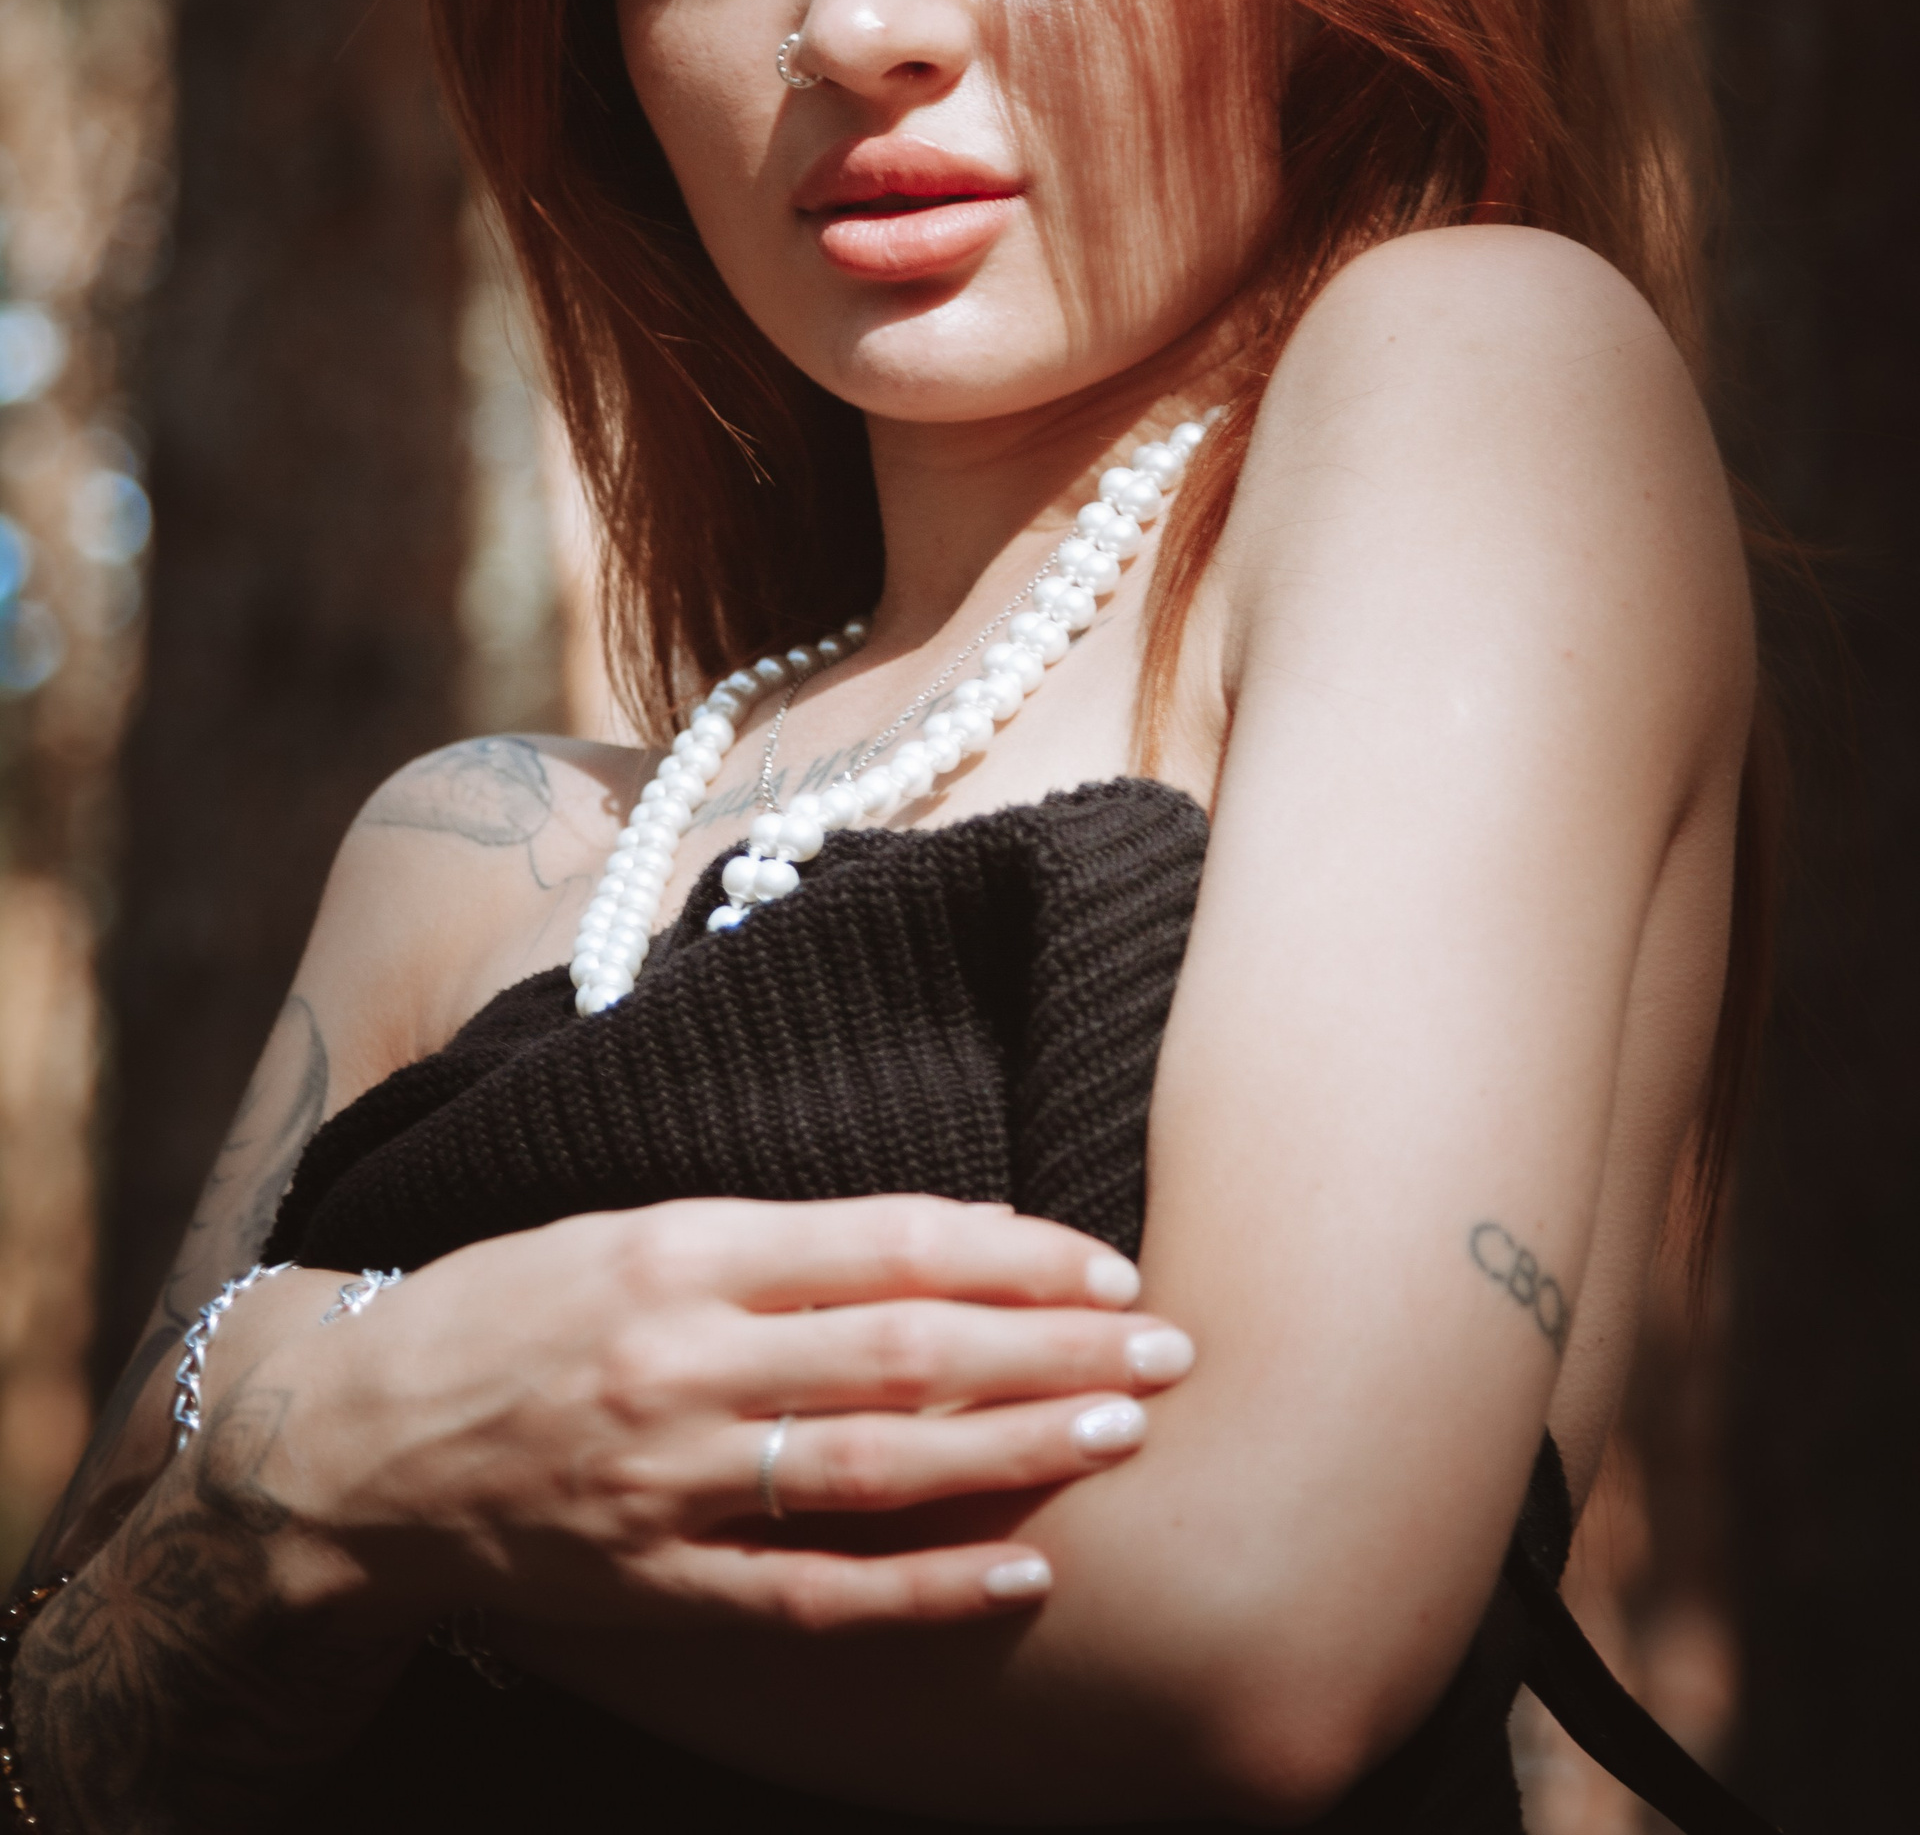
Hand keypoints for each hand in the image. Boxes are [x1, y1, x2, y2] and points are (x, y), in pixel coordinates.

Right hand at [247, 1196, 1194, 1638]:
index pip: (882, 1241)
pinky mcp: (656, 1587)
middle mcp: (683, 1361)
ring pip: (879, 1467)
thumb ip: (765, 1240)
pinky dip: (926, 1587)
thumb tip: (935, 1242)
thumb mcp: (620, 1230)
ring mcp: (670, 1484)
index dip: (1009, 1251)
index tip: (1104, 1259)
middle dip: (1051, 1347)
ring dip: (1018, 1450)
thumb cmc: (498, 1313)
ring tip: (1128, 1433)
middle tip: (1168, 1342)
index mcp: (677, 1250)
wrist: (342, 1452)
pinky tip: (1022, 1571)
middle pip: (905, 1349)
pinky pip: (815, 1596)